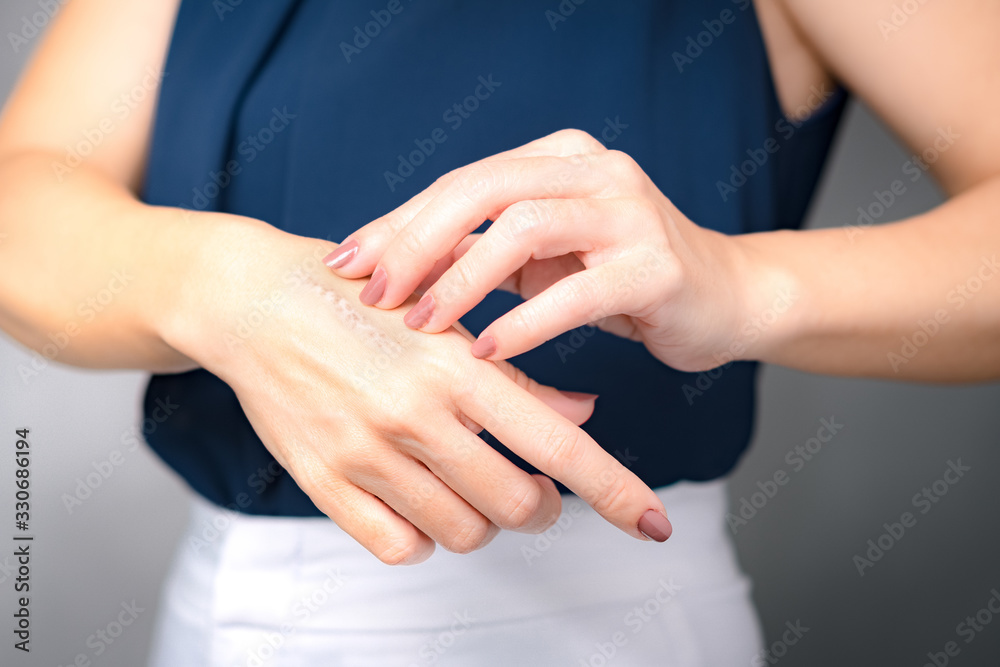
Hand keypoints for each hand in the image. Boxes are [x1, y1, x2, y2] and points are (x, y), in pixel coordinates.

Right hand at [159, 215, 672, 564]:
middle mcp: (416, 415)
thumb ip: (518, 372)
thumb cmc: (359, 299)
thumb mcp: (445, 315)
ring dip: (485, 520)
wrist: (253, 301)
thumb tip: (583, 413)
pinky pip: (401, 547)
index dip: (617, 491)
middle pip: (519, 504)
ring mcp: (367, 454)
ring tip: (472, 485)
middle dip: (543, 506)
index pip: (560, 444)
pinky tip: (423, 503)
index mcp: (456, 365)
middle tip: (537, 490)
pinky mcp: (325, 482)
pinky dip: (427, 537)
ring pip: (465, 531)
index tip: (654, 524)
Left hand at [326, 129, 774, 372]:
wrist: (726, 297)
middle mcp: (594, 169)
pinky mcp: (657, 265)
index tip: (347, 263)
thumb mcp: (541, 258)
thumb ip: (478, 252)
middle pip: (483, 190)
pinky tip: (484, 351)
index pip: (461, 183)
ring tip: (421, 324)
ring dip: (462, 279)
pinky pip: (575, 292)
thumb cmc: (619, 279)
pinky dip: (522, 323)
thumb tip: (386, 269)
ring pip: (525, 227)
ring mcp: (630, 211)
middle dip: (417, 242)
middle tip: (373, 295)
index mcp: (558, 158)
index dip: (398, 222)